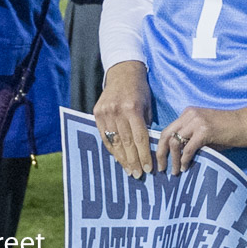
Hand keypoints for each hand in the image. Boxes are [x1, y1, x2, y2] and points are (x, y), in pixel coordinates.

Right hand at [93, 61, 153, 178]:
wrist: (122, 72)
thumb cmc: (139, 90)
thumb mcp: (148, 105)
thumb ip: (146, 125)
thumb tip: (147, 148)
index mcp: (133, 109)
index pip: (140, 137)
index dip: (144, 155)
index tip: (149, 169)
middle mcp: (117, 111)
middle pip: (127, 143)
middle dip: (133, 161)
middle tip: (139, 175)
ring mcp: (105, 113)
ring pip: (114, 142)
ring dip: (122, 159)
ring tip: (130, 171)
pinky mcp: (96, 113)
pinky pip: (105, 136)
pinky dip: (112, 149)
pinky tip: (119, 159)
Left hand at [156, 105, 246, 175]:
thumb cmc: (229, 130)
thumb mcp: (206, 131)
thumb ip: (191, 139)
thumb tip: (177, 157)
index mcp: (188, 113)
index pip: (168, 130)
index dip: (161, 147)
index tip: (161, 161)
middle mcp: (190, 114)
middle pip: (166, 135)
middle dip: (161, 153)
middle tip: (161, 169)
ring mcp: (197, 121)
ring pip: (175, 142)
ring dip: (173, 159)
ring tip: (175, 171)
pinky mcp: (205, 130)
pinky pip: (188, 148)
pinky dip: (184, 160)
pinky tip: (185, 167)